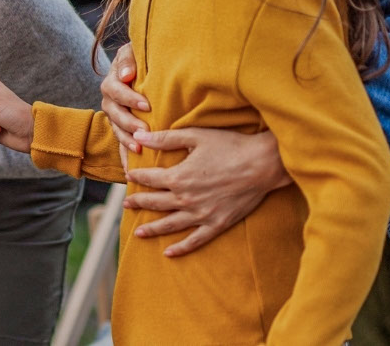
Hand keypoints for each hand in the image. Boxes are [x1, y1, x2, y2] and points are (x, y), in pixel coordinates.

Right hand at [101, 42, 147, 153]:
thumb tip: (126, 75)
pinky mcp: (122, 128)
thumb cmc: (141, 59)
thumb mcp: (133, 51)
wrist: (144, 69)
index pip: (115, 90)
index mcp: (112, 81)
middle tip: (144, 129)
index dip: (129, 98)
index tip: (147, 105)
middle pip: (114, 112)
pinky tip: (130, 168)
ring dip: (126, 139)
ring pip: (116, 129)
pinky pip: (121, 143)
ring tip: (139, 148)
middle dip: (128, 122)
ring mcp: (115, 115)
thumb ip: (127, 60)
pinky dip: (125, 155)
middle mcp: (110, 99)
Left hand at [123, 127, 288, 256]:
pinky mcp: (218, 224)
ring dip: (152, 229)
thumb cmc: (230, 146)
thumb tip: (138, 137)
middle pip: (155, 203)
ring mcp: (202, 214)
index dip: (137, 176)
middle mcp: (186, 199)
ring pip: (170, 225)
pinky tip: (169, 253)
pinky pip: (195, 240)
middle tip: (126, 205)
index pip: (149, 179)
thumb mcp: (195, 136)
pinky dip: (181, 248)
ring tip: (138, 233)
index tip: (129, 175)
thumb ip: (165, 139)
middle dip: (139, 203)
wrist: (263, 164)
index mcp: (178, 177)